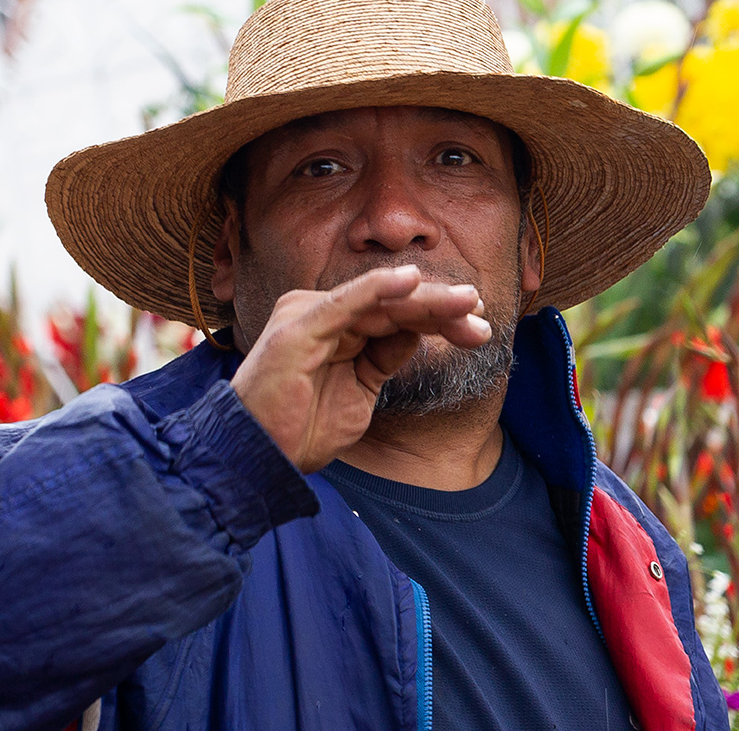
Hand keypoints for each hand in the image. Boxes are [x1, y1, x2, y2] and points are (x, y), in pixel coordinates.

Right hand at [230, 265, 490, 472]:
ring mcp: (308, 315)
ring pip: (380, 301)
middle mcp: (323, 313)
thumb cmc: (300, 430)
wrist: (258, 459)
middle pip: (394, 305)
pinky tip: (411, 280)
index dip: (438, 319)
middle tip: (480, 313)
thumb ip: (383, 358)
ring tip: (466, 300)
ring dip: (426, 300)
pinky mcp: (298, 326)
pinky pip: (344, 302)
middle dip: (441, 310)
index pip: (397, 316)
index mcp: (336, 326)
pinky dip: (378, 289)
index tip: (477, 329)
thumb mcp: (359, 392)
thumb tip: (418, 333)